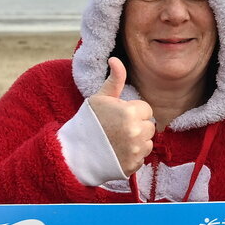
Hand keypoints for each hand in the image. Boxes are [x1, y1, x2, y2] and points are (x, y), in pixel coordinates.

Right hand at [88, 57, 154, 174]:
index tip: (119, 115)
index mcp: (130, 113)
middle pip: (149, 126)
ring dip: (138, 141)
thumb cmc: (88, 122)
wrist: (75, 153)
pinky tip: (118, 152)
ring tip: (118, 140)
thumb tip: (115, 59)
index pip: (146, 110)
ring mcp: (135, 151)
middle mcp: (136, 132)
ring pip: (148, 142)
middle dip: (137, 125)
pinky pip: (142, 157)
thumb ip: (114, 79)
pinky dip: (133, 156)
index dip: (133, 111)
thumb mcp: (100, 98)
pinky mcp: (134, 166)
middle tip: (118, 128)